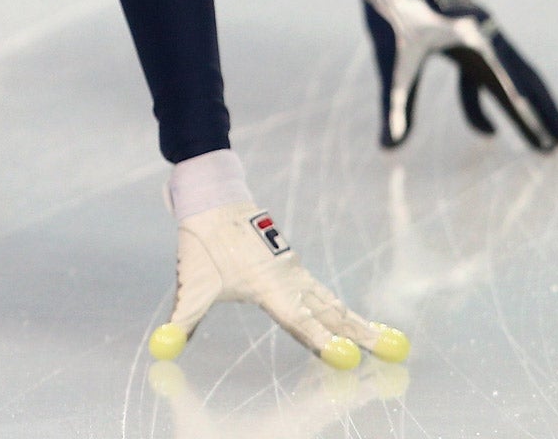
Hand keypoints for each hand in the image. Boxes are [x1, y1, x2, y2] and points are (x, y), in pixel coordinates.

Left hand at [150, 202, 408, 368]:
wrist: (212, 196)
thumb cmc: (202, 241)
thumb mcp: (191, 283)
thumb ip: (182, 319)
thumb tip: (161, 347)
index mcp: (268, 287)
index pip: (300, 322)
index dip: (322, 343)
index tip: (347, 361)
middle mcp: (289, 279)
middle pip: (332, 313)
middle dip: (363, 335)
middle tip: (396, 354)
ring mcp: (294, 270)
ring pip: (331, 300)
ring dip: (357, 321)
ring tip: (385, 339)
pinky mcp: (290, 262)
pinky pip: (320, 290)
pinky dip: (339, 307)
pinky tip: (346, 317)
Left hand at [358, 0, 557, 150]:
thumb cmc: (389, 8)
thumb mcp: (389, 60)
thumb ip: (394, 106)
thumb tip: (387, 148)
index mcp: (475, 42)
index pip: (511, 89)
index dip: (532, 120)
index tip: (553, 144)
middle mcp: (489, 38)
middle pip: (529, 83)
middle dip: (551, 117)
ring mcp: (485, 36)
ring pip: (516, 78)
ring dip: (531, 110)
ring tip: (548, 144)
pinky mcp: (473, 36)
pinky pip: (489, 73)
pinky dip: (488, 100)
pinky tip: (486, 130)